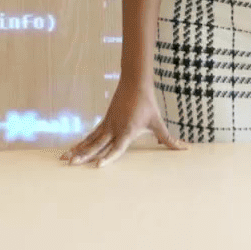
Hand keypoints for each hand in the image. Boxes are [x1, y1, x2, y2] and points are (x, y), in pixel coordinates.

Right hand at [61, 81, 186, 166]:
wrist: (135, 83)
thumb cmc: (147, 104)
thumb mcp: (158, 123)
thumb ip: (169, 139)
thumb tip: (185, 149)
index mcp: (127, 131)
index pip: (116, 148)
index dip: (108, 157)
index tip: (97, 166)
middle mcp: (114, 129)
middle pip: (97, 145)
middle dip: (83, 155)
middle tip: (71, 164)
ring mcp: (107, 125)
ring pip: (90, 140)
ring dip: (78, 150)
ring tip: (65, 159)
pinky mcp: (104, 121)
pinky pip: (91, 135)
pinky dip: (81, 143)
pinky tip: (72, 149)